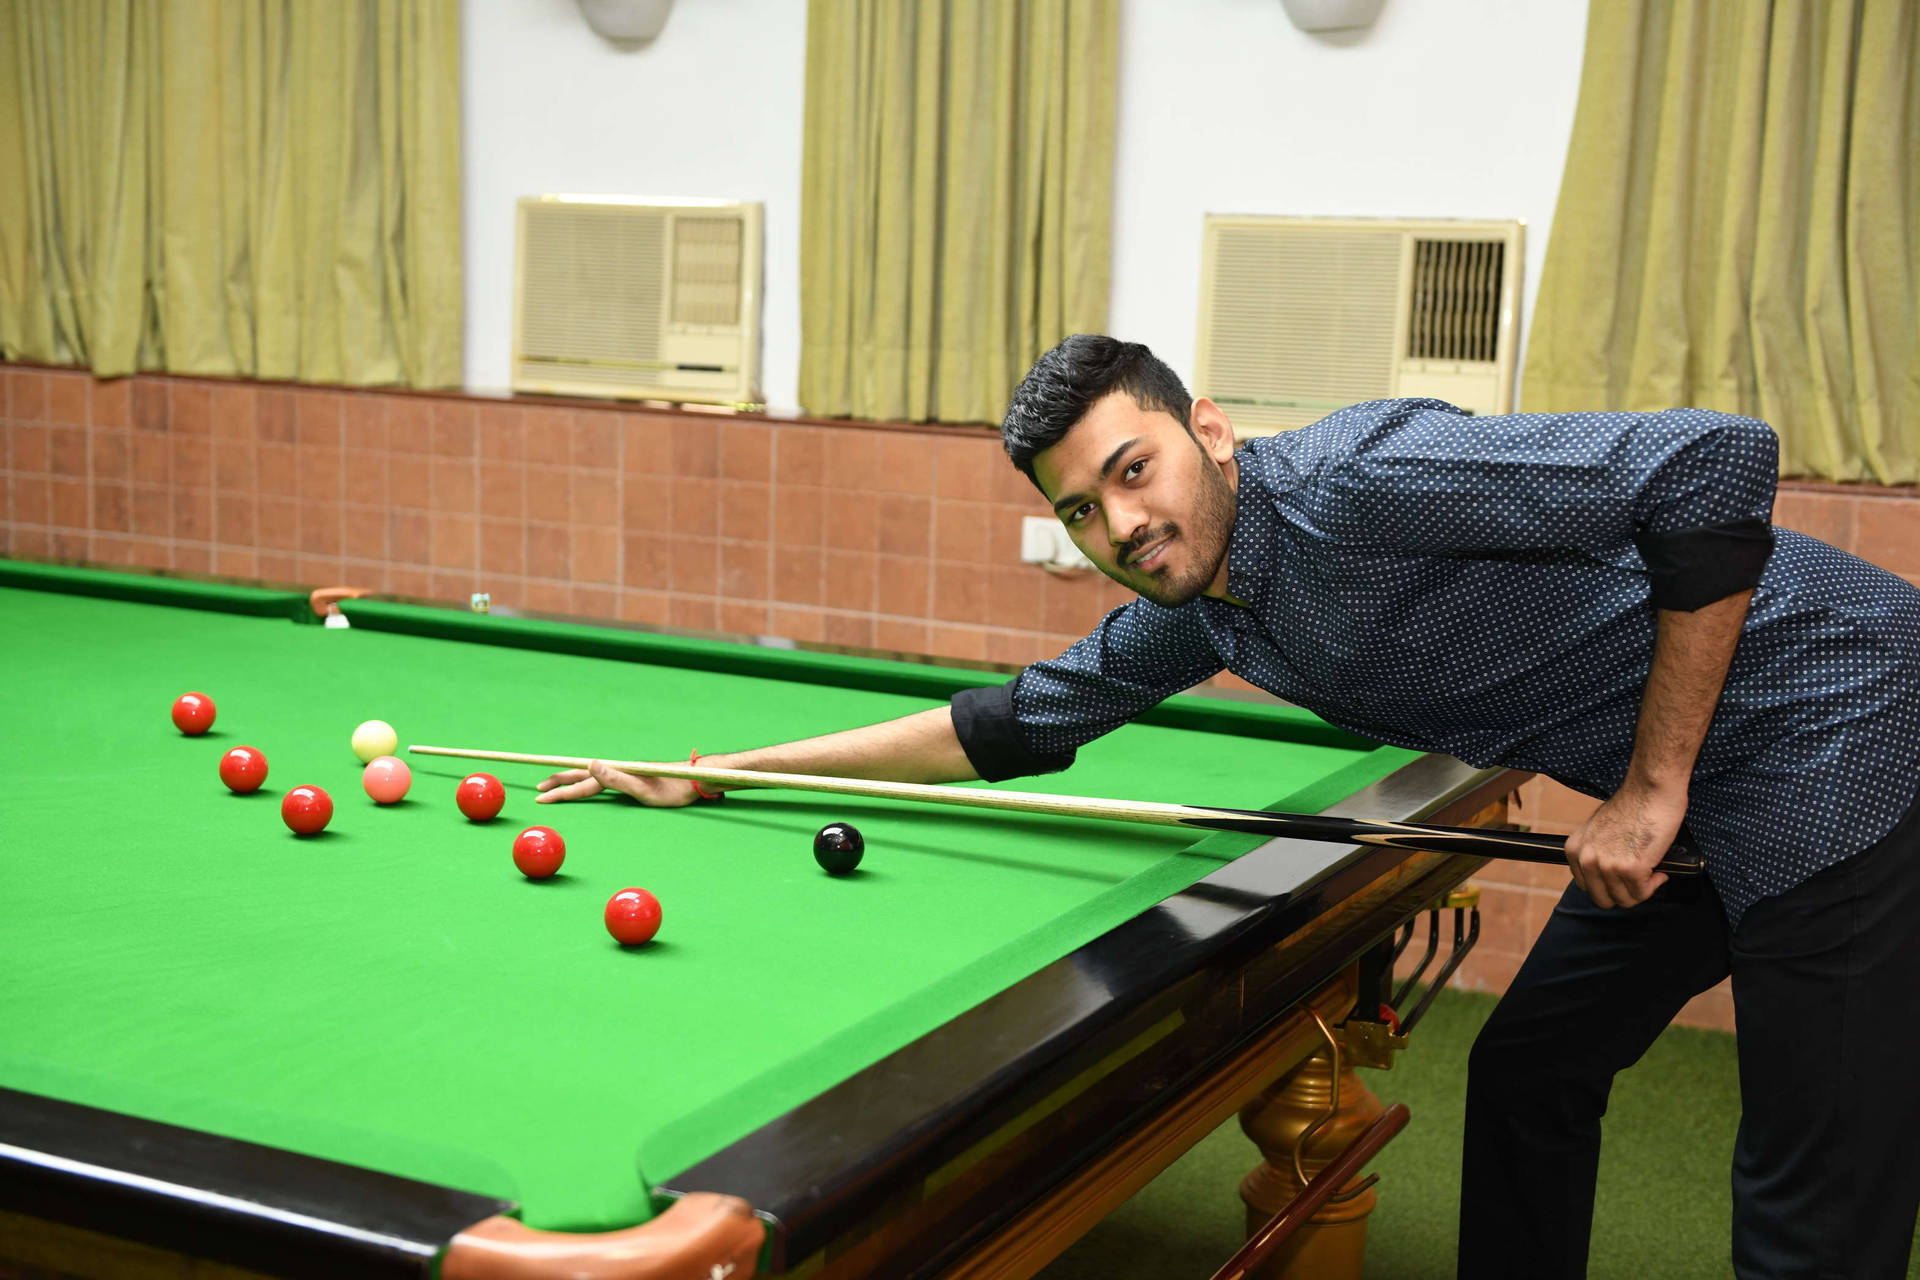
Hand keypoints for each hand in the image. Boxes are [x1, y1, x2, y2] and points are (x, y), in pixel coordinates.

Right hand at [534, 759, 701, 806]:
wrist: (693, 780)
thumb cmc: (672, 789)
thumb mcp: (644, 790)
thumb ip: (617, 779)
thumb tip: (591, 764)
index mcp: (616, 773)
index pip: (581, 784)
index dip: (560, 792)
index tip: (540, 799)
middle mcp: (617, 770)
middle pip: (581, 775)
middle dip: (559, 781)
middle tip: (538, 790)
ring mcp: (624, 773)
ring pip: (590, 776)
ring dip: (570, 779)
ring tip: (556, 784)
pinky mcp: (631, 777)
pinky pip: (601, 780)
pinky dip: (586, 782)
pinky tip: (587, 783)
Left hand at [1564, 782, 1687, 907]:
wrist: (1650, 791)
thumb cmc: (1631, 806)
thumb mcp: (1598, 830)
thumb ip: (1596, 852)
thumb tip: (1606, 875)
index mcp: (1575, 850)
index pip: (1587, 887)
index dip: (1608, 886)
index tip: (1623, 878)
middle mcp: (1586, 859)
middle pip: (1602, 899)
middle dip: (1624, 894)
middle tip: (1639, 882)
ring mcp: (1607, 865)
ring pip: (1625, 900)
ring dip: (1641, 890)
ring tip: (1651, 871)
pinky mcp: (1631, 869)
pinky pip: (1642, 892)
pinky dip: (1655, 884)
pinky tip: (1659, 870)